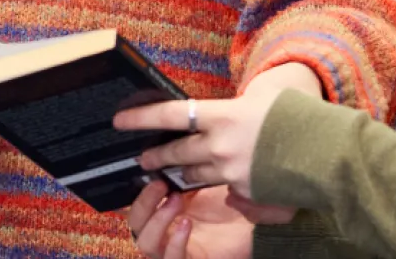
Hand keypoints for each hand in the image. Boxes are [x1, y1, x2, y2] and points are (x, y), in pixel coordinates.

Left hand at [115, 66, 308, 201]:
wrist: (329, 150)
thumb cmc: (300, 115)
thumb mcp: (266, 97)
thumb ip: (239, 105)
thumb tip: (227, 115)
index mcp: (224, 115)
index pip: (171, 114)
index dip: (141, 117)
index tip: (119, 119)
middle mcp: (221, 145)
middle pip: (177, 152)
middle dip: (156, 155)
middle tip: (142, 157)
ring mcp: (233, 171)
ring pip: (195, 175)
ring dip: (181, 173)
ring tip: (169, 172)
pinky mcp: (247, 190)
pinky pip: (225, 188)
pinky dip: (219, 183)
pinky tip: (219, 181)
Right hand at [125, 181, 291, 258]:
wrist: (260, 229)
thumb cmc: (238, 206)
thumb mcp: (213, 182)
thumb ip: (195, 169)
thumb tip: (181, 146)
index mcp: (169, 208)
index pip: (142, 200)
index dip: (141, 187)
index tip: (150, 167)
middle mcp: (168, 228)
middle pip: (135, 220)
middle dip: (144, 201)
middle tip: (159, 184)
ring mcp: (176, 246)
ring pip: (145, 242)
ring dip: (157, 221)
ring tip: (175, 203)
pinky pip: (170, 258)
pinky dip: (175, 243)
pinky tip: (186, 225)